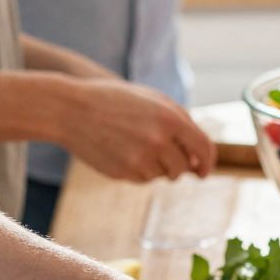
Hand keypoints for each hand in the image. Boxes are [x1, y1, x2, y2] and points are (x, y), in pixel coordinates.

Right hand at [56, 77, 215, 182]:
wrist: (71, 110)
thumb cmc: (117, 102)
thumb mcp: (154, 100)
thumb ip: (181, 122)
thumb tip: (199, 156)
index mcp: (170, 118)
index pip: (203, 148)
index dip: (208, 162)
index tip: (204, 171)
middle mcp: (159, 140)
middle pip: (184, 167)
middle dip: (181, 166)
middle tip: (166, 156)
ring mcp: (141, 158)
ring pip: (163, 175)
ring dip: (159, 167)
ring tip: (138, 146)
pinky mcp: (124, 172)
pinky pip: (143, 179)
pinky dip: (140, 170)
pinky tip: (123, 152)